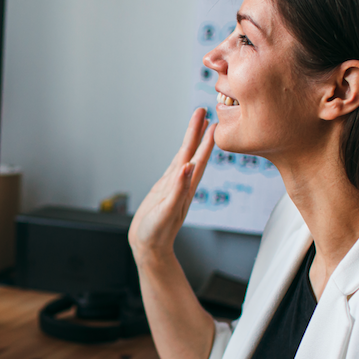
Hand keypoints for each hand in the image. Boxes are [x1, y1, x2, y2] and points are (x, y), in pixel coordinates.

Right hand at [128, 108, 215, 264]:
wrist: (149, 248)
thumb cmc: (156, 234)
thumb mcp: (166, 212)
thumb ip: (178, 190)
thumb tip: (188, 167)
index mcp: (185, 188)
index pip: (197, 158)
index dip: (203, 139)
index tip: (209, 120)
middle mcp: (182, 185)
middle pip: (192, 152)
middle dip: (198, 132)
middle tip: (203, 111)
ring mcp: (174, 187)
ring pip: (184, 158)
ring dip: (191, 140)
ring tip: (197, 123)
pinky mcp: (164, 191)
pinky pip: (175, 168)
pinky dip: (180, 156)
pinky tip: (183, 151)